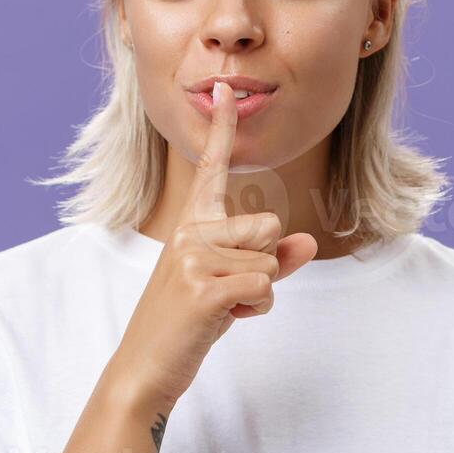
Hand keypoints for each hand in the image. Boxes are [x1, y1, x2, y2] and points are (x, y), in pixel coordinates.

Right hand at [112, 81, 318, 406]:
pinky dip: (255, 310)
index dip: (222, 128)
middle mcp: (188, 231)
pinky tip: (224, 320)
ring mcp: (190, 257)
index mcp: (192, 224)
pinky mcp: (200, 287)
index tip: (224, 86)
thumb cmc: (189, 320)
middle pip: (268, 226)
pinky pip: (264, 288)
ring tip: (220, 306)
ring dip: (257, 293)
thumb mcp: (231, 284)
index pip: (210, 169)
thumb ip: (270, 261)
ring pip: (269, 262)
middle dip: (263, 265)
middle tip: (226, 291)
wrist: (147, 365)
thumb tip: (306, 242)